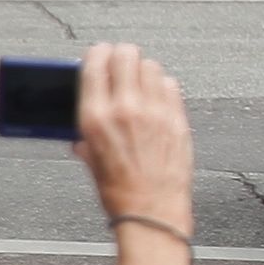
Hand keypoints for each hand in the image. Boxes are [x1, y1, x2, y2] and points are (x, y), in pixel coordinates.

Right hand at [73, 43, 195, 233]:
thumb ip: (86, 131)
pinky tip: (157, 96)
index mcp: (95, 117)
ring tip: (138, 80)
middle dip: (121, 54)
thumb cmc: (119, 191)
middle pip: (126, 55)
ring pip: (151, 66)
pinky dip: (162, 86)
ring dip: (142, 69)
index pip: (95, 63)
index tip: (98, 53)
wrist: (151, 211)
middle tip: (119, 60)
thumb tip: (86, 115)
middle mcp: (125, 109)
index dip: (97, 53)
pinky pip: (171, 85)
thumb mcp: (89, 157)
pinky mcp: (177, 119)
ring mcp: (155, 112)